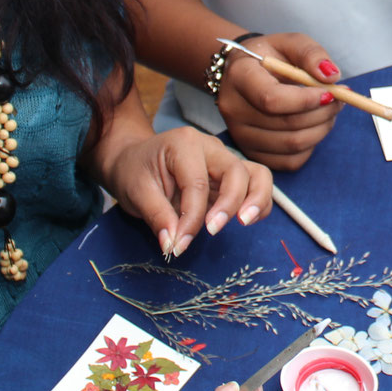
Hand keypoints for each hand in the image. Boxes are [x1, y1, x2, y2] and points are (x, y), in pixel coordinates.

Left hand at [107, 125, 272, 257]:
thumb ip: (157, 217)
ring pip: (257, 174)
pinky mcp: (231, 175)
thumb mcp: (135, 192)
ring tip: (244, 223)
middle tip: (212, 231)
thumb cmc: (133, 172)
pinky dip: (258, 203)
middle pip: (236, 172)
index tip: (178, 245)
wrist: (133, 161)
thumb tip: (173, 245)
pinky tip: (244, 221)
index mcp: (184, 144)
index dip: (191, 219)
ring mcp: (225, 160)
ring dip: (256, 200)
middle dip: (229, 204)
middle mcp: (211, 147)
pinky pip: (257, 184)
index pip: (197, 184)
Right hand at [218, 32, 341, 170]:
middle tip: (340, 99)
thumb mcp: (289, 42)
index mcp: (240, 76)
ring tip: (329, 111)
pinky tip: (313, 127)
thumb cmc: (269, 56)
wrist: (243, 72)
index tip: (330, 92)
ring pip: (292, 145)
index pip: (272, 98)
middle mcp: (234, 109)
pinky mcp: (251, 152)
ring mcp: (240, 134)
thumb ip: (310, 54)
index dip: (306, 100)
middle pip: (286, 124)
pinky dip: (310, 146)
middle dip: (323, 113)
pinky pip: (290, 161)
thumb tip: (331, 77)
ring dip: (322, 129)